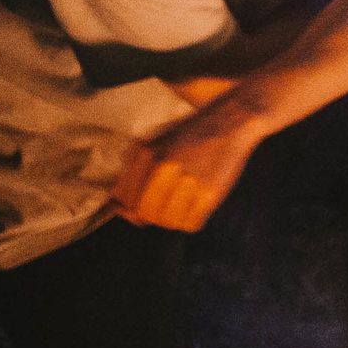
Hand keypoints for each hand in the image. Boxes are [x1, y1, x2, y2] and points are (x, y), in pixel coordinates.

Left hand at [110, 105, 257, 233]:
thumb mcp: (155, 143)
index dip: (127, 210)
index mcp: (147, 153)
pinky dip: (189, 221)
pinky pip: (191, 224)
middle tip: (159, 208)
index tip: (132, 211)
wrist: (230, 122)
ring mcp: (189, 182)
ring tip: (178, 206)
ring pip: (168, 222)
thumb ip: (132, 171)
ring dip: (170, 219)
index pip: (126, 199)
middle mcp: (165, 168)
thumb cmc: (190, 134)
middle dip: (149, 216)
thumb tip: (117, 205)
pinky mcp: (211, 193)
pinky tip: (193, 206)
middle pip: (146, 214)